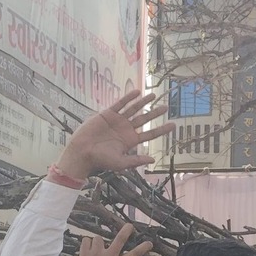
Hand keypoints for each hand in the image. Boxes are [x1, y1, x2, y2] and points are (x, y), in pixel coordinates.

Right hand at [54, 90, 170, 180]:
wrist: (82, 152)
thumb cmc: (100, 160)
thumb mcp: (120, 163)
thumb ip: (136, 160)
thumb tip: (153, 160)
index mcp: (130, 141)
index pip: (149, 134)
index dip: (161, 129)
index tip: (173, 125)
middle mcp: (126, 129)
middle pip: (144, 119)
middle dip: (155, 113)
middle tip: (166, 107)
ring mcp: (117, 121)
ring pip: (133, 109)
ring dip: (143, 102)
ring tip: (153, 95)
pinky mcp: (107, 114)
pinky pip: (120, 104)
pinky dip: (128, 98)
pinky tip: (136, 92)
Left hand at [65, 223, 156, 255]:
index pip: (135, 254)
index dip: (144, 247)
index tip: (149, 243)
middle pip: (120, 238)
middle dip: (126, 230)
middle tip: (129, 226)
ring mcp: (96, 253)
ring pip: (99, 238)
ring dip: (98, 242)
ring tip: (96, 247)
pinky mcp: (84, 253)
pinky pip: (86, 241)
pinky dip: (87, 243)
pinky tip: (86, 248)